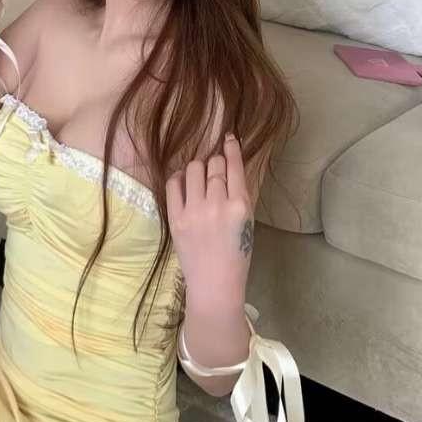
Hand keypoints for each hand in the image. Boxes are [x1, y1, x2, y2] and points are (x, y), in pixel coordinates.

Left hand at [164, 133, 253, 299]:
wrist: (214, 284)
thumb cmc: (236, 255)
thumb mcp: (247, 223)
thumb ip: (240, 196)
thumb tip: (230, 167)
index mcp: (240, 206)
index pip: (234, 166)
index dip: (231, 149)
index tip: (228, 137)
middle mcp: (217, 204)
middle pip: (213, 165)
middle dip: (215, 161)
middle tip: (215, 167)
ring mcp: (194, 211)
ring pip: (193, 169)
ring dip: (197, 167)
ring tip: (199, 176)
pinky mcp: (175, 218)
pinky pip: (173, 184)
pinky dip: (178, 177)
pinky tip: (183, 181)